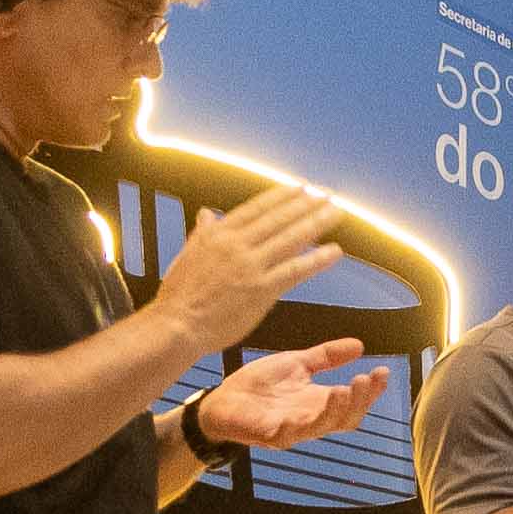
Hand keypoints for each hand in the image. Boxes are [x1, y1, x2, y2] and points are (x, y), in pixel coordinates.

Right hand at [152, 185, 347, 354]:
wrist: (176, 324)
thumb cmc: (179, 295)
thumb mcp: (188, 254)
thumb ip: (202, 232)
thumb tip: (206, 213)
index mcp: (218, 234)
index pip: (257, 208)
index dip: (283, 197)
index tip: (301, 188)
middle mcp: (237, 245)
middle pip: (279, 219)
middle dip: (306, 205)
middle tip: (327, 195)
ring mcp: (250, 266)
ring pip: (291, 239)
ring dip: (317, 223)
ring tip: (336, 213)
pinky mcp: (261, 289)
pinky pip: (296, 270)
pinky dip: (317, 259)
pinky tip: (334, 251)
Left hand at [200, 339, 388, 450]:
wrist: (220, 402)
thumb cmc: (258, 386)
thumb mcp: (296, 363)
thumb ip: (326, 357)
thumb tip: (359, 345)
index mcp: (319, 402)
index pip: (353, 402)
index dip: (370, 391)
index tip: (382, 372)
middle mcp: (311, 419)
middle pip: (345, 418)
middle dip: (360, 401)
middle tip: (366, 380)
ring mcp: (291, 429)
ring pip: (322, 426)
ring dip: (335, 411)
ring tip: (344, 390)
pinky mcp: (268, 434)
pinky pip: (287, 433)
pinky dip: (298, 424)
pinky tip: (303, 411)